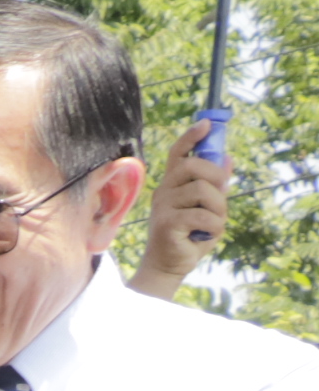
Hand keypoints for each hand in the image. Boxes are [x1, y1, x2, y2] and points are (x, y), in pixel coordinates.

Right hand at [130, 120, 232, 295]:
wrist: (168, 266)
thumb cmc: (189, 236)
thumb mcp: (207, 208)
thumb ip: (215, 186)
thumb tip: (228, 158)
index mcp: (172, 184)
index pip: (178, 154)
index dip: (192, 137)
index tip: (207, 124)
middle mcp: (164, 191)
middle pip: (194, 166)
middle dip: (217, 177)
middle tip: (221, 195)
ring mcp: (163, 206)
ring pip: (203, 191)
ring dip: (218, 208)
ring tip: (211, 223)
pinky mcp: (166, 223)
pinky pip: (203, 215)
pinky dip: (215, 226)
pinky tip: (206, 235)